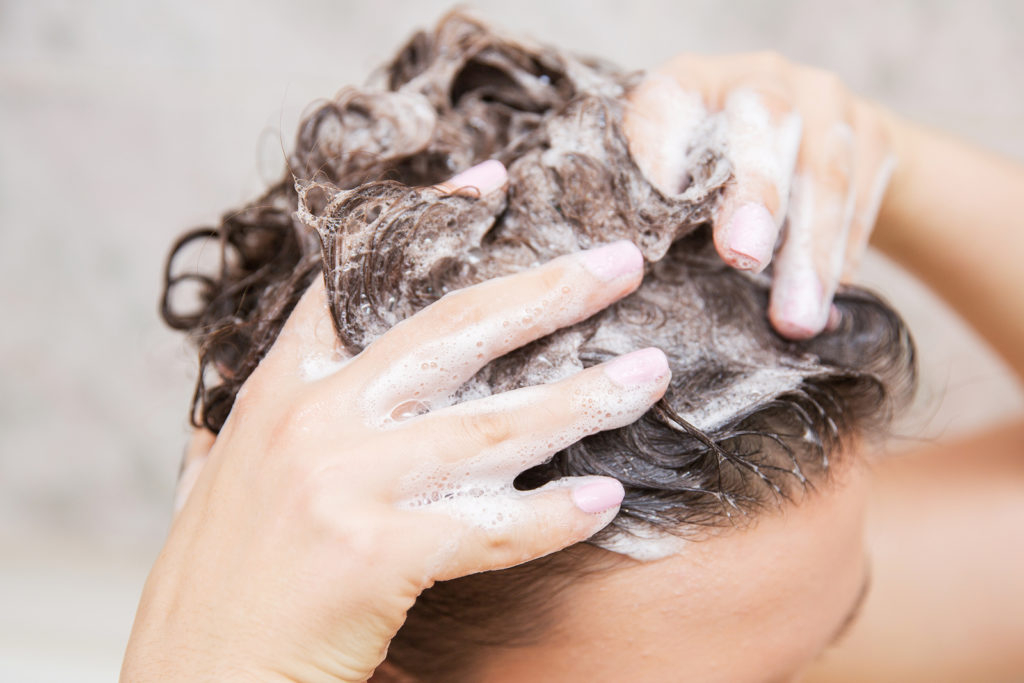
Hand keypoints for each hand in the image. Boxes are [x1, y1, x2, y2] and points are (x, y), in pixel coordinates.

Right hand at [123, 166, 669, 680]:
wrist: (196, 676)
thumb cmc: (217, 584)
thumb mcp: (225, 480)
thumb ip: (254, 431)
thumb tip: (259, 408)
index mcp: (281, 392)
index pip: (358, 281)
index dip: (429, 222)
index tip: (493, 179)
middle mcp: (316, 421)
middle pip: (453, 334)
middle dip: (546, 293)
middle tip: (620, 265)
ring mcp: (345, 483)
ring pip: (492, 428)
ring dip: (582, 399)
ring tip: (649, 376)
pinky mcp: (375, 554)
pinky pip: (489, 527)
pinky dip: (549, 518)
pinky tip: (603, 502)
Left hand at [623, 52, 895, 338]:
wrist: (813, 142)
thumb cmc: (716, 175)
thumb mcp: (675, 178)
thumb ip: (658, 203)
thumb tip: (632, 266)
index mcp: (691, 82)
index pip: (672, 99)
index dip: (665, 143)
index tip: (664, 193)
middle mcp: (761, 77)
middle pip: (764, 122)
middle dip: (755, 193)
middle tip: (742, 254)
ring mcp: (824, 100)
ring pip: (824, 174)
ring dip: (810, 253)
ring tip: (795, 318)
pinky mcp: (874, 135)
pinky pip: (861, 201)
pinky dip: (843, 257)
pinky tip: (829, 304)